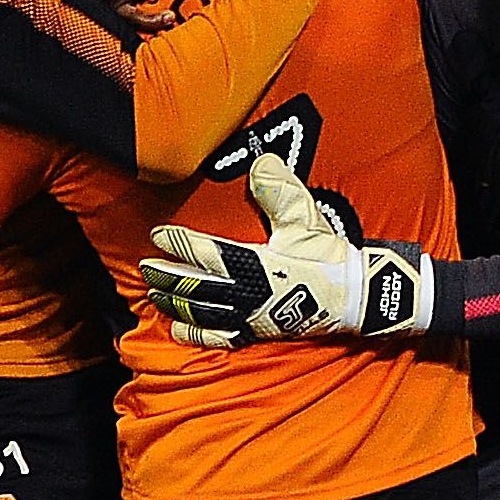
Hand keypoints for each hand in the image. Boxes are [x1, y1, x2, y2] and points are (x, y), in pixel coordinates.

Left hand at [140, 154, 428, 346]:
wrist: (354, 297)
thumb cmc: (328, 257)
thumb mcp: (304, 219)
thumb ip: (278, 190)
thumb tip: (260, 162)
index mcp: (253, 262)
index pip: (205, 251)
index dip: (179, 243)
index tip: (157, 235)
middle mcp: (245, 292)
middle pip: (194, 285)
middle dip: (167, 276)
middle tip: (146, 268)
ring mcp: (249, 316)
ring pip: (200, 311)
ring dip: (174, 302)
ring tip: (154, 294)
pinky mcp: (257, 332)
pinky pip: (219, 337)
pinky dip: (195, 334)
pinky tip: (179, 329)